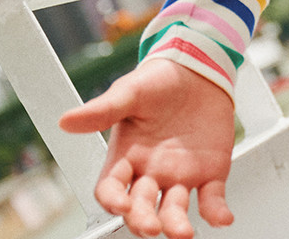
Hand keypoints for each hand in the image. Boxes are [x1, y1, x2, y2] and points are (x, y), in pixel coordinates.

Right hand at [58, 59, 235, 237]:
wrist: (198, 67)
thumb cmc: (159, 80)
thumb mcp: (130, 92)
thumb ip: (102, 110)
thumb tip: (66, 121)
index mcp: (126, 158)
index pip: (111, 189)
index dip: (112, 201)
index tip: (120, 205)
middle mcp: (151, 173)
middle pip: (141, 207)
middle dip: (143, 219)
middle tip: (150, 227)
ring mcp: (180, 176)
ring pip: (174, 209)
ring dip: (177, 224)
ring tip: (183, 233)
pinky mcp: (210, 171)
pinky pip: (212, 198)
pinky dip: (216, 211)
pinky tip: (222, 218)